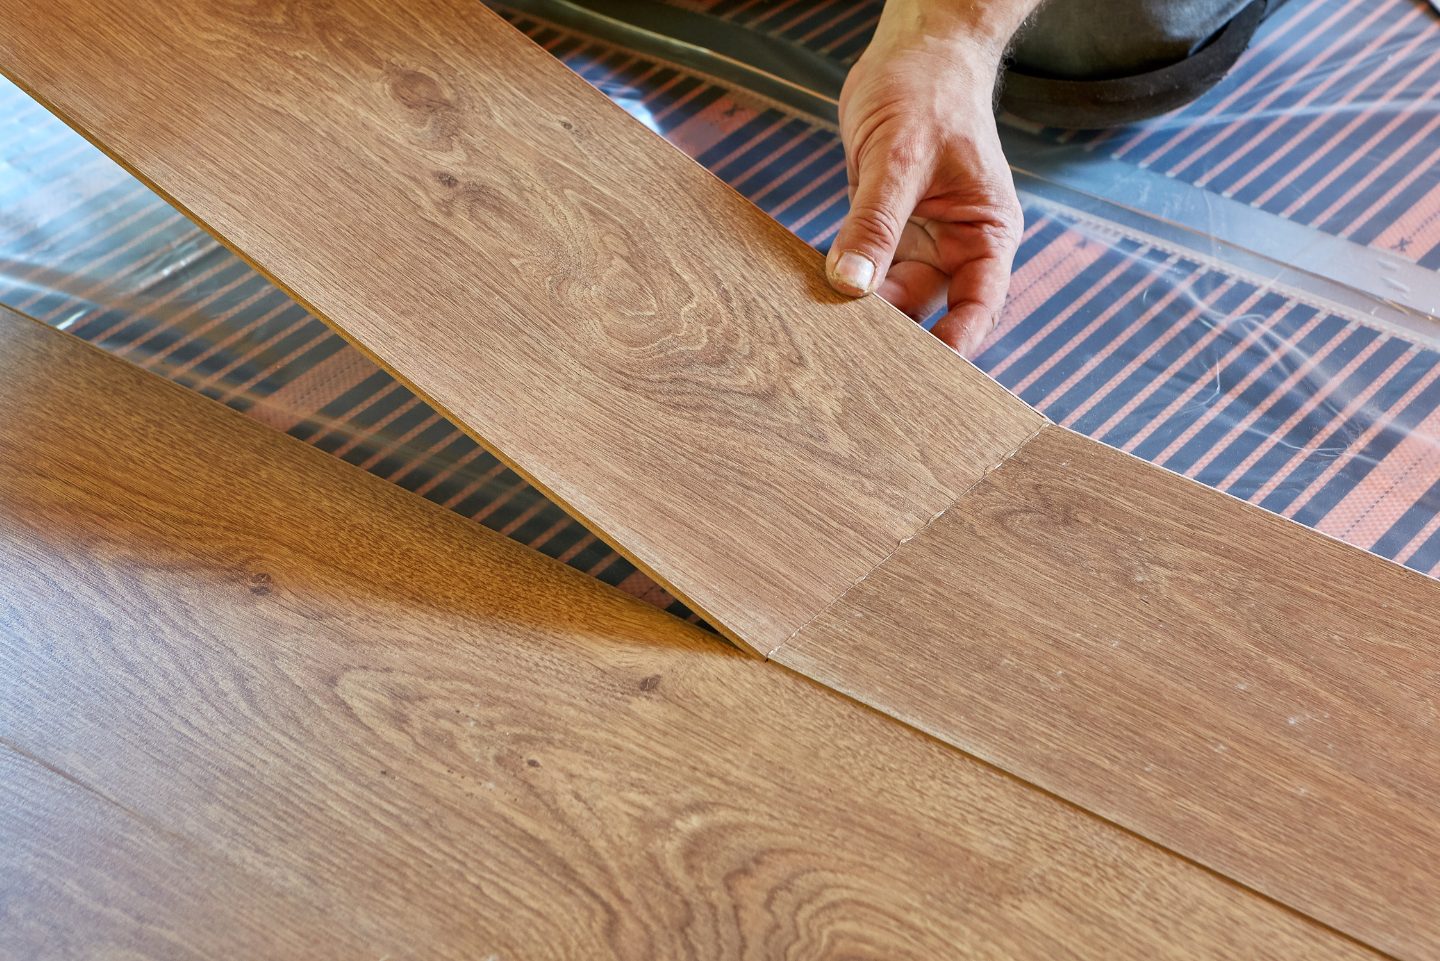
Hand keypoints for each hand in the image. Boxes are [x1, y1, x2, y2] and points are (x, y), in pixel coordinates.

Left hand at [826, 0, 1033, 357]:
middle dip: (900, 337)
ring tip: (829, 342)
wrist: (913, 52)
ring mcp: (920, 239)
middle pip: (930, 310)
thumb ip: (875, 221)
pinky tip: (813, 301)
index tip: (923, 376)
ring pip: (892, 295)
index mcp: (987, 232)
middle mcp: (958, 243)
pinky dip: (843, 283)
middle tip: (860, 371)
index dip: (955, 343)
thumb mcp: (899, 157)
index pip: (979, 304)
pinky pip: (865, 268)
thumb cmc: (929, 91)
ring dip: (862, 313)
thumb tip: (852, 284)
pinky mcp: (885, 230)